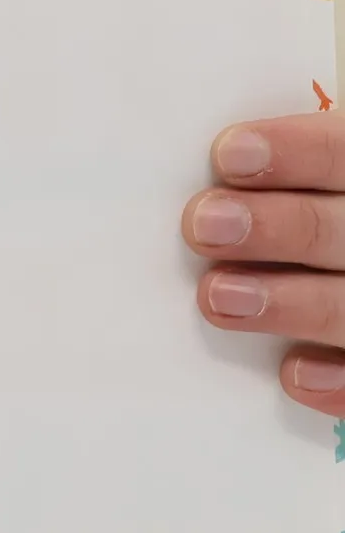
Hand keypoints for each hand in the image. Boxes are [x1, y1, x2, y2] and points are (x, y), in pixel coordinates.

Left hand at [183, 114, 344, 414]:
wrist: (333, 247)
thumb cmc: (300, 203)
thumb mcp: (298, 175)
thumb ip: (272, 165)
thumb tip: (201, 158)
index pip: (342, 151)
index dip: (295, 152)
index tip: (227, 156)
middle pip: (341, 232)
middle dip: (275, 228)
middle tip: (203, 227)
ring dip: (290, 304)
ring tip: (217, 297)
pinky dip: (338, 381)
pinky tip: (292, 373)